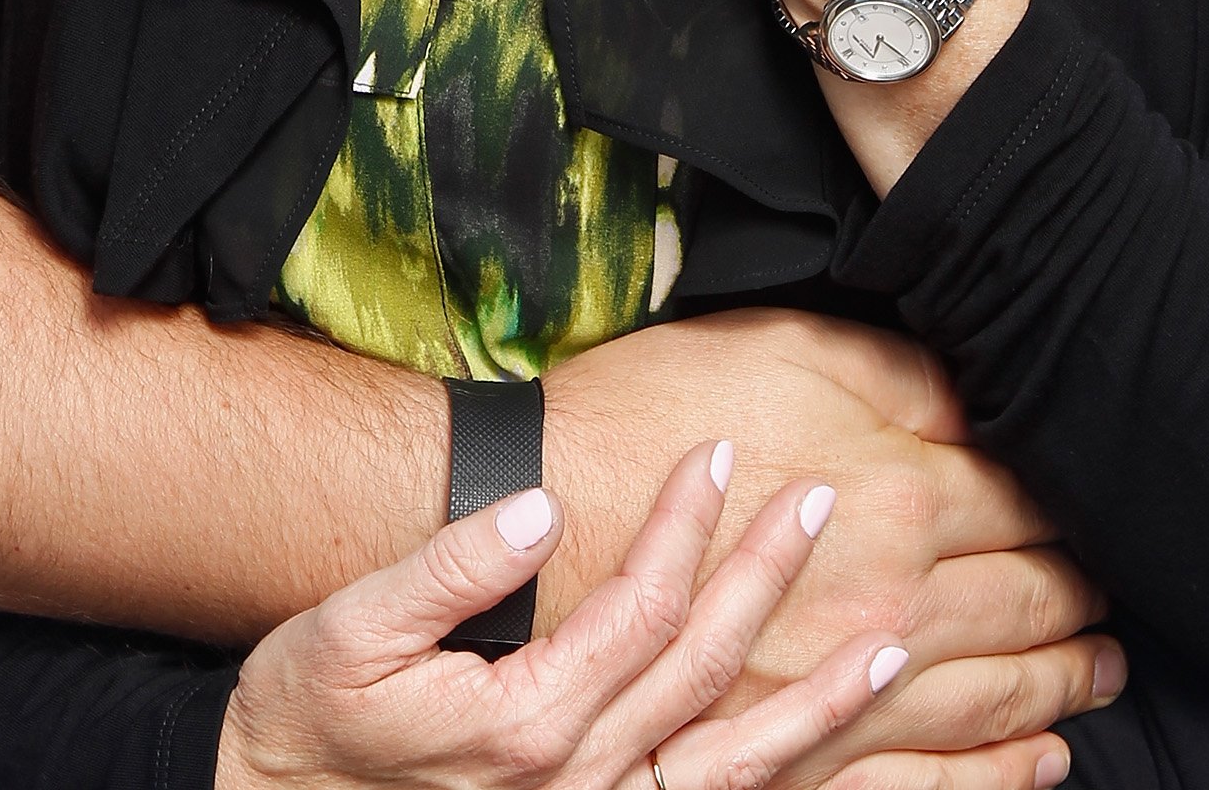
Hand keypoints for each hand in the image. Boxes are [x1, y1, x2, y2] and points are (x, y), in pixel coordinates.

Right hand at [218, 439, 919, 789]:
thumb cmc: (308, 725)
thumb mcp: (348, 632)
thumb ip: (449, 571)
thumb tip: (542, 509)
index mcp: (530, 723)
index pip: (643, 605)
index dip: (689, 524)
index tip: (718, 451)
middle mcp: (586, 783)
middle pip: (709, 670)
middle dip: (772, 579)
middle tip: (825, 501)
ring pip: (745, 765)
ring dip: (830, 706)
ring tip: (899, 647)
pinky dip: (797, 784)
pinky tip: (849, 758)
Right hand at [540, 312, 1120, 766]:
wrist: (536, 515)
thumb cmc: (650, 417)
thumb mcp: (777, 347)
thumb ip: (896, 374)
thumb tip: (980, 399)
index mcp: (892, 498)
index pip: (1021, 508)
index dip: (1066, 504)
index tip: (1096, 503)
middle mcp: (888, 606)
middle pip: (1024, 610)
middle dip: (1082, 601)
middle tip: (1115, 596)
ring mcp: (845, 690)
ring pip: (992, 704)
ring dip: (1061, 689)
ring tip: (1099, 674)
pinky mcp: (798, 746)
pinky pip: (926, 784)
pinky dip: (996, 779)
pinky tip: (1035, 763)